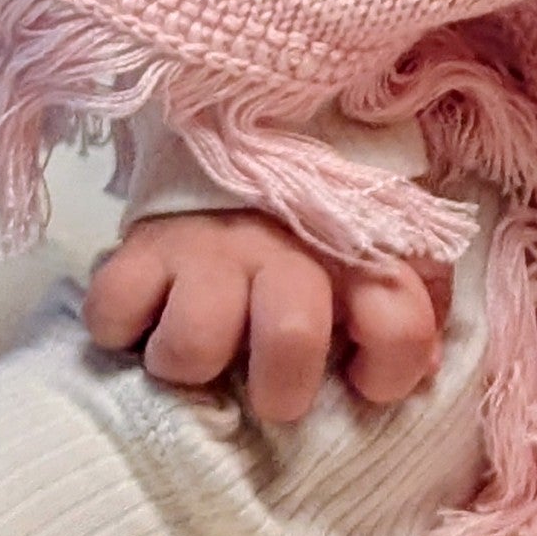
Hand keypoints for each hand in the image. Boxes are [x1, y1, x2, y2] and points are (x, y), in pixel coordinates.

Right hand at [84, 209, 448, 424]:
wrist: (240, 144)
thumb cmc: (319, 228)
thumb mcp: (384, 256)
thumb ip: (414, 311)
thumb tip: (422, 372)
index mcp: (356, 253)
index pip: (397, 323)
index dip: (390, 371)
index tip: (366, 382)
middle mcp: (282, 247)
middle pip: (290, 336)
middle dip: (281, 388)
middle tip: (271, 391)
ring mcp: (207, 248)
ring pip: (193, 343)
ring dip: (190, 365)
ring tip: (198, 351)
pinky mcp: (140, 250)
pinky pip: (115, 314)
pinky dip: (123, 332)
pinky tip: (145, 323)